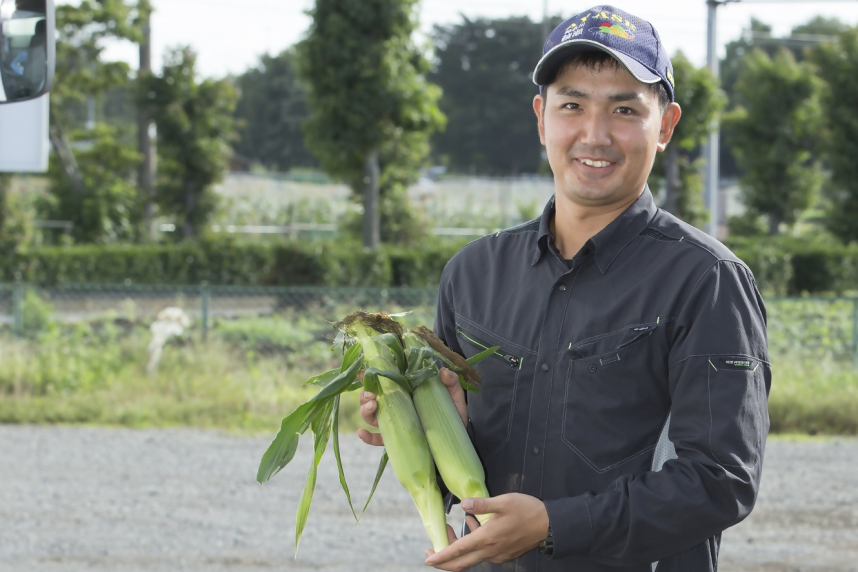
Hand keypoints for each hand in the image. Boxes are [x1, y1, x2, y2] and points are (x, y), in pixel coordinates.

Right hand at [357, 367, 467, 446]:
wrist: (456, 444)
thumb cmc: (453, 417)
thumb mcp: (454, 398)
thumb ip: (451, 383)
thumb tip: (443, 372)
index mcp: (407, 391)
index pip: (386, 381)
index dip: (372, 376)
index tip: (363, 373)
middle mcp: (397, 406)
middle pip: (373, 397)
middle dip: (365, 394)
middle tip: (371, 395)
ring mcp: (395, 423)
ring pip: (372, 416)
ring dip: (365, 411)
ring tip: (371, 407)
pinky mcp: (396, 441)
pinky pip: (378, 439)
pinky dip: (368, 437)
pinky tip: (362, 433)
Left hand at [423, 494, 548, 570]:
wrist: (549, 525)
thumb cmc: (526, 510)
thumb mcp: (503, 502)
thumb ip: (481, 503)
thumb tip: (463, 504)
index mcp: (487, 539)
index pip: (458, 551)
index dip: (441, 556)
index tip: (428, 558)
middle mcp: (490, 552)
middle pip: (461, 563)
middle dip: (443, 560)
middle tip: (430, 551)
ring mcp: (497, 555)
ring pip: (471, 557)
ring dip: (458, 547)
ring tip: (452, 527)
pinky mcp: (503, 554)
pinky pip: (482, 552)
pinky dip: (472, 543)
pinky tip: (473, 524)